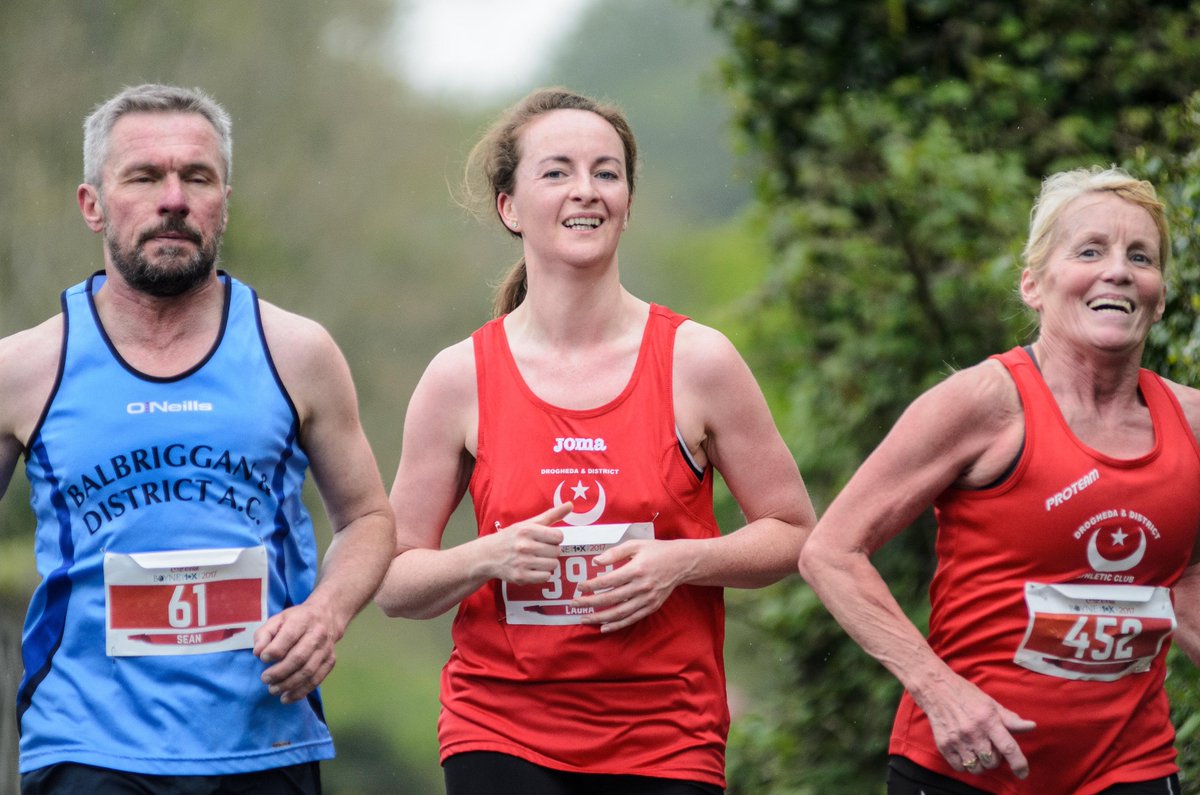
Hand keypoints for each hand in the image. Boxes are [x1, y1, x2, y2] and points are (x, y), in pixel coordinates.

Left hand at [253, 600, 340, 704]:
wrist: (327, 616)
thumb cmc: (297, 619)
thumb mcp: (278, 619)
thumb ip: (264, 634)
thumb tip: (258, 653)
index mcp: (303, 620)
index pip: (289, 636)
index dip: (275, 650)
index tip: (262, 659)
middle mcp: (317, 634)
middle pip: (299, 657)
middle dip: (280, 672)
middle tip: (265, 679)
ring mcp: (326, 649)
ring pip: (308, 671)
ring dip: (289, 684)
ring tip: (273, 690)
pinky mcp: (330, 661)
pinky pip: (316, 680)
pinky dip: (301, 691)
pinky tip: (287, 697)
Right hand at [486, 503, 569, 583]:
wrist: (488, 555)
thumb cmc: (512, 537)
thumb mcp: (528, 523)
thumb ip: (551, 515)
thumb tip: (570, 505)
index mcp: (527, 530)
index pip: (558, 536)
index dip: (554, 538)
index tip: (546, 539)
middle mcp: (524, 546)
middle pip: (557, 551)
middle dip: (551, 551)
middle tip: (539, 550)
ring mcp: (522, 562)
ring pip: (553, 565)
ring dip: (548, 563)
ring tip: (537, 559)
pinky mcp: (521, 576)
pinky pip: (545, 577)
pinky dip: (542, 574)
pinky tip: (533, 568)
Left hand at [573, 538, 693, 632]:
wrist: (681, 563)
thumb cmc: (656, 551)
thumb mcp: (636, 545)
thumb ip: (615, 553)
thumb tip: (596, 562)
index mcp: (637, 569)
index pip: (609, 580)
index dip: (592, 585)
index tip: (579, 587)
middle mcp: (642, 586)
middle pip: (612, 598)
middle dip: (591, 602)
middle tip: (574, 604)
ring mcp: (647, 599)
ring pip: (620, 612)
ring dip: (601, 617)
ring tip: (585, 618)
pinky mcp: (652, 607)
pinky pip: (632, 618)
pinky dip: (617, 625)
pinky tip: (604, 627)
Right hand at [918, 671, 1036, 778]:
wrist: (935, 688)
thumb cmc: (966, 694)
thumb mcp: (990, 703)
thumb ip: (1010, 719)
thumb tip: (1032, 727)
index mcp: (988, 719)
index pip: (1008, 747)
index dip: (1019, 764)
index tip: (1023, 773)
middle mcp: (973, 732)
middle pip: (993, 762)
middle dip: (995, 758)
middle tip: (989, 746)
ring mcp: (957, 740)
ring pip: (977, 768)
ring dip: (981, 764)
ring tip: (977, 751)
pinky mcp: (943, 745)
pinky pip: (960, 767)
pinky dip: (965, 764)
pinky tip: (964, 752)